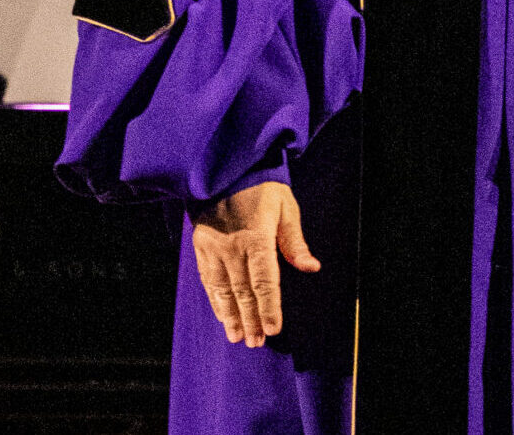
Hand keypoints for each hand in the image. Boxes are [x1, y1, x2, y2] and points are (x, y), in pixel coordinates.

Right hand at [191, 179, 320, 345]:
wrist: (225, 170)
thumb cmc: (262, 188)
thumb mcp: (285, 207)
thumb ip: (295, 241)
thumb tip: (311, 267)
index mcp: (256, 237)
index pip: (264, 280)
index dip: (269, 306)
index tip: (274, 329)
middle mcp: (233, 247)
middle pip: (243, 291)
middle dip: (251, 319)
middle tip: (256, 342)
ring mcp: (214, 250)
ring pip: (223, 291)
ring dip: (231, 317)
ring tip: (238, 338)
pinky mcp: (202, 249)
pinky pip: (209, 282)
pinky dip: (216, 302)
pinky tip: (222, 316)